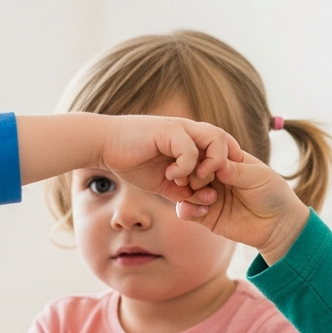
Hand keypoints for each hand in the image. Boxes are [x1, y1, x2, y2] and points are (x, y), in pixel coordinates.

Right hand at [98, 115, 243, 201]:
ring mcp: (181, 128)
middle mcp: (190, 131)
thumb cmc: (130, 160)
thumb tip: (196, 203)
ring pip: (215, 139)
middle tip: (207, 185)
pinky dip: (185, 168)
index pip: (222, 146)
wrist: (104, 143)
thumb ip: (180, 191)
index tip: (219, 186)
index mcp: (190, 141)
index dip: (227, 164)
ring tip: (194, 180)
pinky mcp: (169, 130)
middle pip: (225, 140)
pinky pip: (190, 150)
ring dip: (210, 164)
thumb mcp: (161, 181)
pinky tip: (170, 175)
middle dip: (224, 166)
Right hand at [175, 153, 311, 263]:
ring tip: (209, 199)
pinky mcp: (205, 215)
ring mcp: (207, 195)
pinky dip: (187, 209)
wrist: (278, 225)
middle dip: (192, 175)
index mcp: (226, 161)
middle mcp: (213, 176)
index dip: (201, 158)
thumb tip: (214, 163)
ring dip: (189, 193)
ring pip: (184, 189)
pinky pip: (185, 210)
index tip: (208, 168)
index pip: (204, 152)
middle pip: (190, 170)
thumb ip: (236, 170)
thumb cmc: (272, 194)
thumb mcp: (258, 176)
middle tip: (203, 183)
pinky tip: (203, 212)